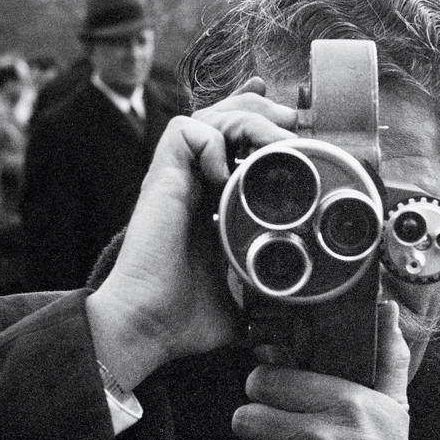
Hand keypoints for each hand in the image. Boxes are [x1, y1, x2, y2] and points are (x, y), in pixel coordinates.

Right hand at [86, 77, 298, 390]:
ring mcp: (176, 180)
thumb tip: (293, 313)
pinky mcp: (161, 180)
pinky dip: (211, 142)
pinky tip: (228, 173)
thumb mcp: (239, 300)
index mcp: (209, 203)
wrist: (147, 329)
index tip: (290, 121)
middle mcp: (191, 185)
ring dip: (246, 119)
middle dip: (259, 110)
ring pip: (206, 117)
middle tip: (290, 121)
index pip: (232, 146)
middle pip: (221, 119)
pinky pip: (183, 132)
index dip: (259, 125)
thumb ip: (263, 296)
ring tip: (274, 141)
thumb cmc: (182, 320)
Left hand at [232, 301, 410, 439]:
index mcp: (348, 402)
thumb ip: (389, 357)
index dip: (270, 388)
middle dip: (260, 424)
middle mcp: (322, 435)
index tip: (284, 396)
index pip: (267, 378)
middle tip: (282, 430)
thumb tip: (386, 307)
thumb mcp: (395, 410)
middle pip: (246, 415)